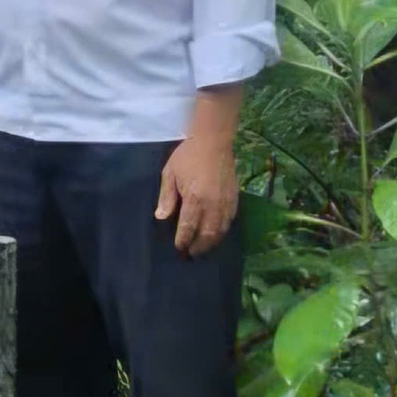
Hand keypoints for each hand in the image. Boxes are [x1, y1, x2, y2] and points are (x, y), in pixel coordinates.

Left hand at [157, 132, 238, 256]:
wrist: (213, 141)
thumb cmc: (187, 156)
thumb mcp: (169, 174)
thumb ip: (166, 197)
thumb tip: (161, 218)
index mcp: (195, 198)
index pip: (189, 227)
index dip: (183, 240)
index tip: (179, 248)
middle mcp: (213, 204)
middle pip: (208, 234)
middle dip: (199, 246)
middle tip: (190, 255)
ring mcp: (226, 202)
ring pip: (221, 230)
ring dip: (211, 243)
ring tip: (203, 249)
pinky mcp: (235, 198)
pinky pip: (230, 221)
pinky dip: (223, 232)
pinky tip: (216, 235)